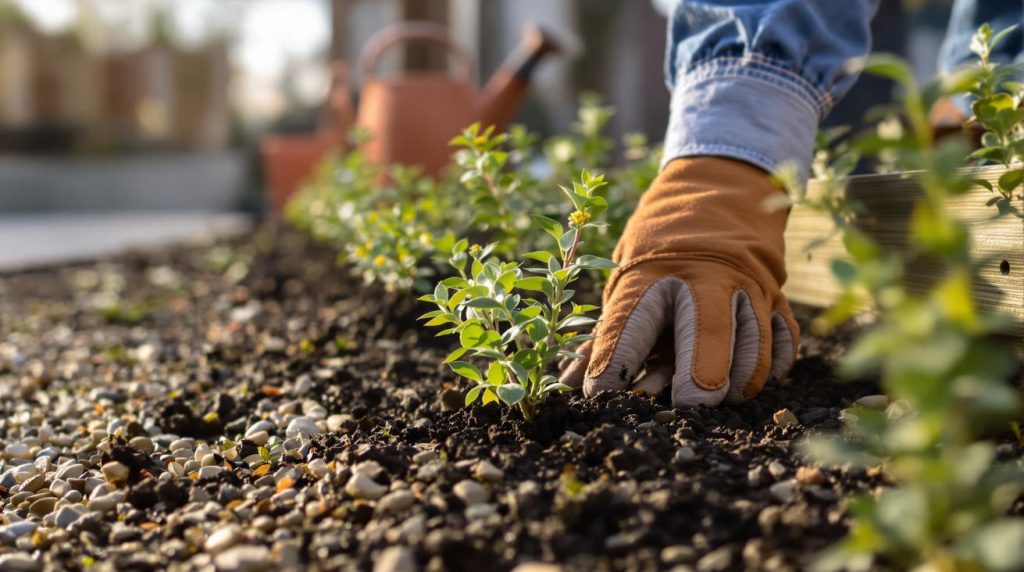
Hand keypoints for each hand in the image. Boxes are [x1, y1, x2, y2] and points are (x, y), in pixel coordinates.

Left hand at [561, 157, 799, 405]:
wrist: (716, 195)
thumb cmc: (659, 252)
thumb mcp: (625, 284)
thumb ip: (603, 337)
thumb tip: (567, 386)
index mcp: (653, 275)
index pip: (631, 323)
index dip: (614, 361)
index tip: (600, 396)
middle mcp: (704, 279)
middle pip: (707, 329)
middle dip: (699, 374)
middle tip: (689, 407)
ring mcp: (746, 286)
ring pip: (752, 341)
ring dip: (738, 377)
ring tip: (719, 399)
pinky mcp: (777, 295)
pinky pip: (784, 338)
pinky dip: (774, 363)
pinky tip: (755, 380)